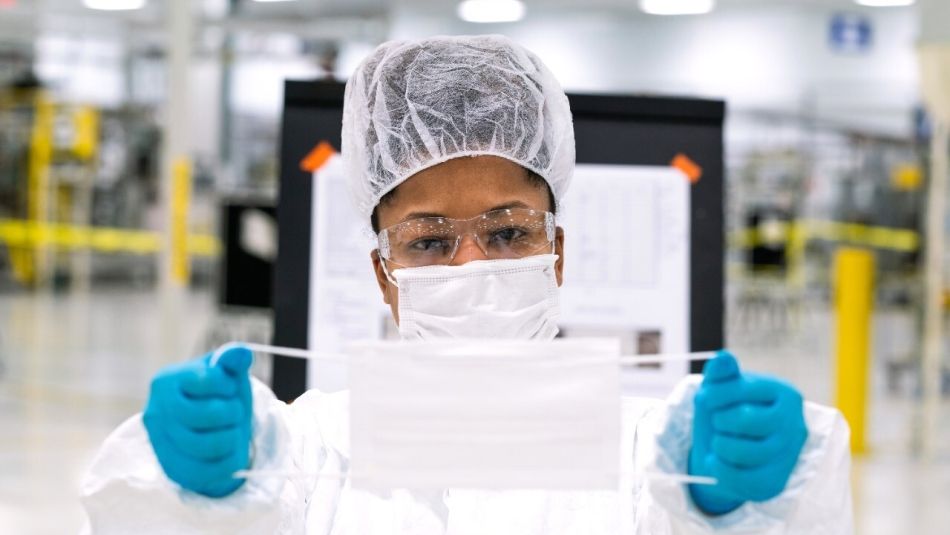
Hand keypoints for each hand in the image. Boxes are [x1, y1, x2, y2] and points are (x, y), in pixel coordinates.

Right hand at [143, 347, 253, 497]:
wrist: (208, 428)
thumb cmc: (218, 394)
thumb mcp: (226, 373)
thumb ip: (233, 360)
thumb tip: (241, 353)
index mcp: (165, 382)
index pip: (209, 381)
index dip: (228, 385)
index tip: (228, 388)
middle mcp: (155, 413)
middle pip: (210, 415)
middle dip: (233, 412)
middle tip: (234, 411)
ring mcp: (160, 444)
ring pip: (210, 446)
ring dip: (233, 437)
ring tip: (231, 430)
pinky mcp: (172, 470)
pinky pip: (209, 472)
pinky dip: (229, 461)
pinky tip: (229, 451)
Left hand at [688, 351, 807, 514]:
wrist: (723, 454)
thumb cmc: (724, 414)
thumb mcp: (719, 390)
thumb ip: (720, 372)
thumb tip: (723, 357)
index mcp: (786, 394)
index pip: (744, 389)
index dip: (714, 393)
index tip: (706, 398)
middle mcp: (795, 425)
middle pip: (744, 420)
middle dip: (719, 420)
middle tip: (718, 422)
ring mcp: (788, 456)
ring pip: (741, 451)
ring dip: (718, 445)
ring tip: (719, 442)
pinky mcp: (775, 482)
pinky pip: (738, 478)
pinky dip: (718, 468)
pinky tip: (717, 461)